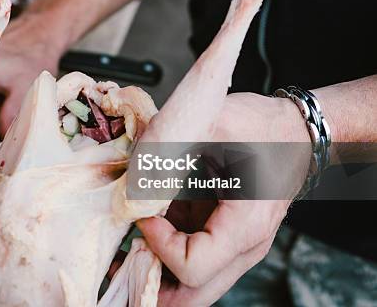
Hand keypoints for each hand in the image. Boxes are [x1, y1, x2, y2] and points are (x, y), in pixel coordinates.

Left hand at [136, 92, 310, 304]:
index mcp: (244, 227)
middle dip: (151, 285)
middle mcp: (242, 247)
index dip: (158, 246)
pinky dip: (164, 246)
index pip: (192, 267)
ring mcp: (232, 244)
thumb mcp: (213, 123)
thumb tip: (129, 181)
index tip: (144, 214)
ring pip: (189, 281)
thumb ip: (166, 145)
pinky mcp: (221, 233)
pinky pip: (189, 253)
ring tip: (126, 242)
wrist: (293, 129)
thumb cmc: (263, 127)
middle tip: (118, 266)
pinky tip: (147, 219)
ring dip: (155, 266)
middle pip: (192, 295)